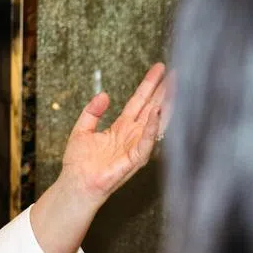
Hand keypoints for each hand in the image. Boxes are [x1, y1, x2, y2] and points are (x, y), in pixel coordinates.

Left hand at [59, 63, 168, 206]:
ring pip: (155, 121)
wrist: (76, 184)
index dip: (149, 84)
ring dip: (165, 105)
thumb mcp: (81, 130)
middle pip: (152, 107)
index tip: (159, 68)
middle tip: (177, 73)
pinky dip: (153, 127)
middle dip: (164, 90)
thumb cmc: (79, 162)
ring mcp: (135, 146)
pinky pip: (146, 141)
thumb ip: (92, 112)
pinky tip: (158, 113)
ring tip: (175, 88)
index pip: (139, 101)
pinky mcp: (135, 159)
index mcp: (121, 127)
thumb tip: (104, 95)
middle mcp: (132, 134)